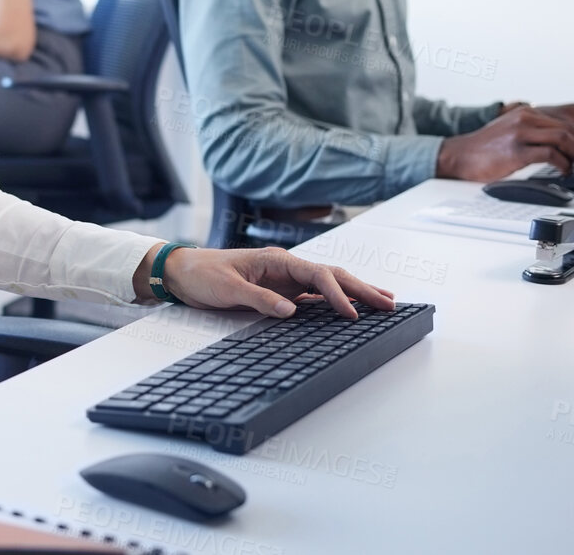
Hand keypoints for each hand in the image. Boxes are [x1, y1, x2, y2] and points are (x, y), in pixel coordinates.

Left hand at [155, 246, 396, 318]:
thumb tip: (291, 312)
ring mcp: (286, 279)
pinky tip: (351, 310)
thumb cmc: (202, 275)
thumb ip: (259, 299)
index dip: (337, 293)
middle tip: (389, 304)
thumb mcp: (227, 288)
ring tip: (384, 302)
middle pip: (332, 275)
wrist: (183, 272)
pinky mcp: (281, 291)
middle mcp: (286, 267)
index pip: (316, 274)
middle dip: (361, 289)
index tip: (351, 313)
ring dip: (355, 292)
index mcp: (276, 260)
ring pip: (328, 284)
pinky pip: (315, 296)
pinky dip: (336, 302)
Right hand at [437, 106, 573, 180]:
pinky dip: (563, 165)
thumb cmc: (484, 149)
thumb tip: (558, 143)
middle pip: (568, 129)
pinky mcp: (516, 151)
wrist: (458, 156)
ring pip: (564, 139)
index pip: (564, 121)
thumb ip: (531, 130)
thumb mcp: (510, 130)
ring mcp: (520, 133)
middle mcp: (524, 118)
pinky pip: (551, 154)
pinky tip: (563, 172)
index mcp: (525, 113)